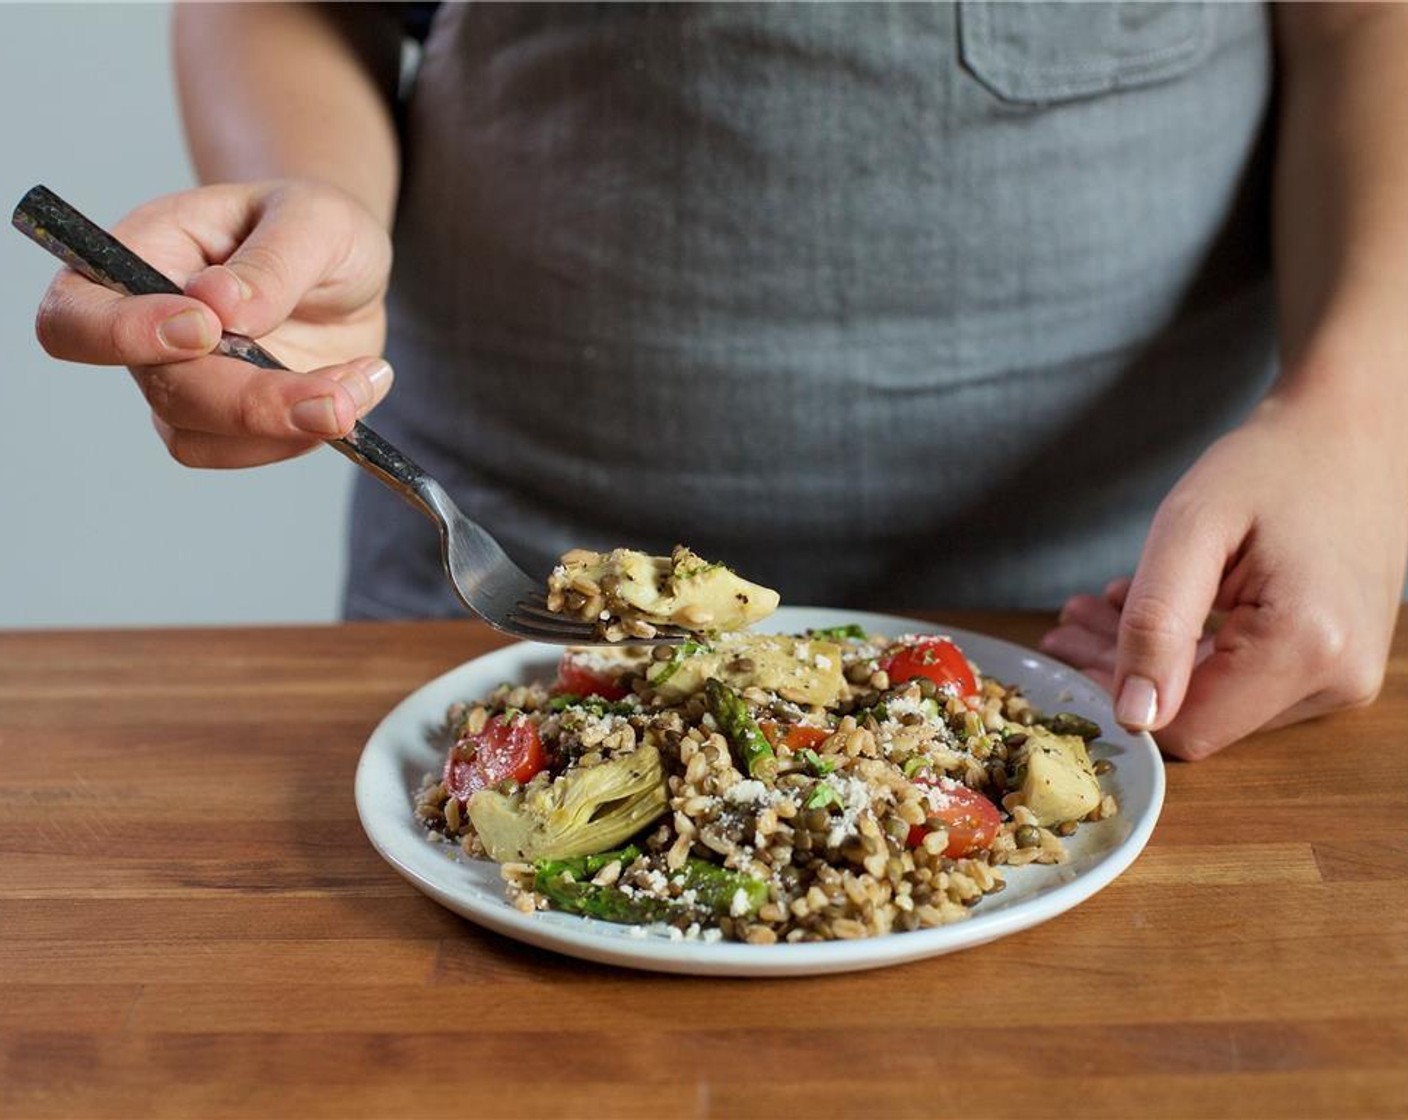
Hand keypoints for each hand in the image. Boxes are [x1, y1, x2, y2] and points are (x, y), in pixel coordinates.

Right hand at [34, 179, 393, 466]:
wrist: (346, 268)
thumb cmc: (314, 227)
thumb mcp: (315, 220)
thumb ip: (272, 260)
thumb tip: (220, 303)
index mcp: (140, 258)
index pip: (76, 316)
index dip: (122, 336)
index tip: (205, 328)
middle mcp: (146, 332)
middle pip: (163, 393)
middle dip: (254, 403)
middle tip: (337, 399)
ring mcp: (184, 384)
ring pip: (204, 437)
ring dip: (291, 424)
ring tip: (363, 380)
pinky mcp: (228, 424)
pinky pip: (252, 452)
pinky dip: (311, 432)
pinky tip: (357, 388)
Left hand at [1040, 388, 1406, 759]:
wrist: (1351, 430)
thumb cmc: (1273, 464)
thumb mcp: (1191, 529)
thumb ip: (1157, 624)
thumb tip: (1133, 715)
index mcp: (1307, 648)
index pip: (1189, 729)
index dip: (1117, 699)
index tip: (1066, 651)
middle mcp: (1339, 680)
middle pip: (1201, 715)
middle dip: (1124, 672)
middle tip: (1068, 622)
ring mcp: (1346, 677)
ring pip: (1219, 701)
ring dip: (1151, 659)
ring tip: (1096, 609)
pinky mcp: (1338, 664)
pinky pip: (1248, 681)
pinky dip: (1190, 652)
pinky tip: (1146, 611)